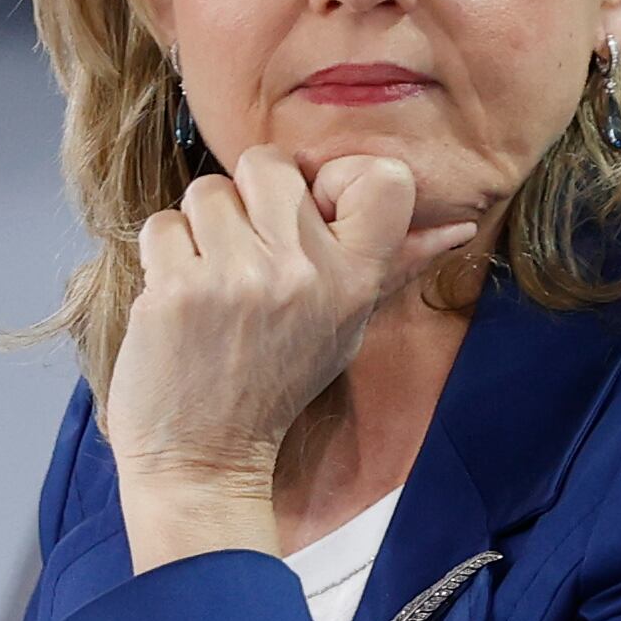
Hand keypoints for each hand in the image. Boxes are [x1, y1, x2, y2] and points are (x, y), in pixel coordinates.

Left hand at [101, 147, 477, 569]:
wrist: (206, 457)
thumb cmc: (276, 385)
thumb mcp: (346, 327)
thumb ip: (392, 267)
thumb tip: (458, 225)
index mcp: (354, 280)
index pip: (383, 179)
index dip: (333, 175)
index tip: (309, 209)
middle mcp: (302, 273)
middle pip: (268, 163)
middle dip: (247, 196)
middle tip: (244, 250)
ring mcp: (237, 279)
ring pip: (206, 190)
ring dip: (199, 229)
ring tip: (209, 282)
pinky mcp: (177, 290)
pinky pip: (162, 225)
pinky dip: (163, 256)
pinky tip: (178, 299)